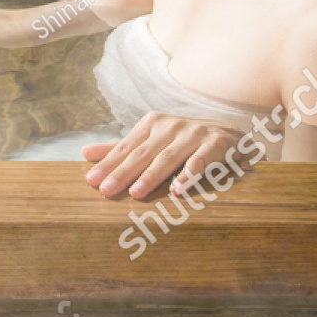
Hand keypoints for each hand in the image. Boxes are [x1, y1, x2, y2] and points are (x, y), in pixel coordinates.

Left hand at [81, 111, 243, 199]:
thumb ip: (121, 148)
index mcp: (152, 123)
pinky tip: (178, 190)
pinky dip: (189, 175)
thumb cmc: (183, 140)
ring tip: (136, 193)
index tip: (91, 181)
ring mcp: (194, 134)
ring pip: (168, 158)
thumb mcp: (152, 139)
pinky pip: (201, 162)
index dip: (108, 164)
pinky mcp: (216, 145)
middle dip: (123, 172)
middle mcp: (171, 126)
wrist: (231, 134)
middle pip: (143, 153)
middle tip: (106, 190)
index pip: (126, 147)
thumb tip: (85, 153)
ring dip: (152, 176)